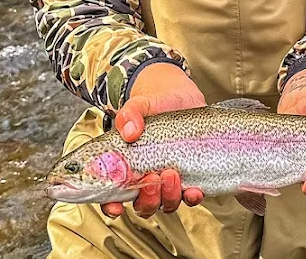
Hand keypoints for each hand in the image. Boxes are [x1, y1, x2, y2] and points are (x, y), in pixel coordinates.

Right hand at [101, 63, 206, 218]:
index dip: (111, 206)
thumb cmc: (153, 104)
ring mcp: (169, 180)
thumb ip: (129, 114)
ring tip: (171, 174)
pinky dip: (191, 197)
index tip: (116, 206)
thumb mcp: (139, 105)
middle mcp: (146, 180)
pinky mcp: (190, 176)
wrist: (181, 97)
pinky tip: (194, 189)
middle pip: (143, 205)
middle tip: (151, 178)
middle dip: (147, 199)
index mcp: (126, 168)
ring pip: (166, 204)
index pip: (112, 197)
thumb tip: (130, 131)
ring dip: (168, 196)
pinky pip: (190, 197)